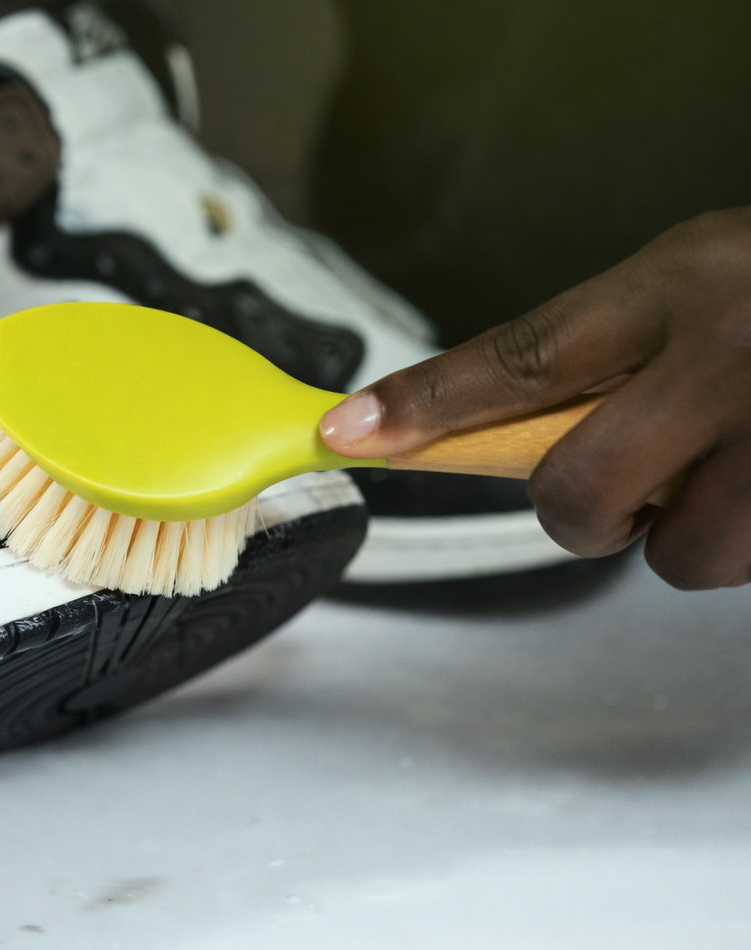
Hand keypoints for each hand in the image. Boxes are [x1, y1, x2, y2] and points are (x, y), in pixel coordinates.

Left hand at [320, 207, 750, 589]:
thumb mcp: (693, 279)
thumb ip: (601, 348)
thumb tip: (486, 424)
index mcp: (680, 289)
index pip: (520, 358)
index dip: (422, 404)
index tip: (347, 435)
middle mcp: (730, 361)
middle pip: (579, 492)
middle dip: (581, 510)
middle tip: (616, 482)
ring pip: (674, 556)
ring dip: (681, 533)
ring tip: (726, 468)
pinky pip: (744, 562)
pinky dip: (744, 536)